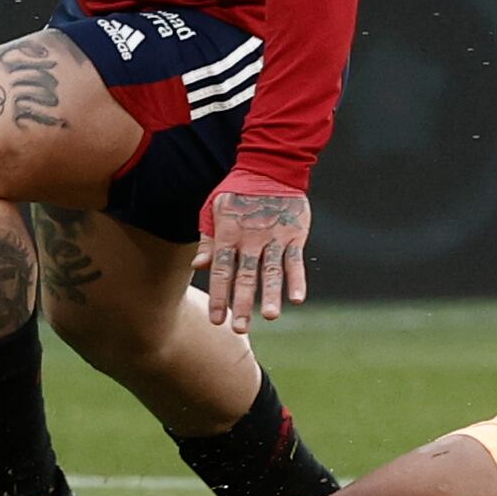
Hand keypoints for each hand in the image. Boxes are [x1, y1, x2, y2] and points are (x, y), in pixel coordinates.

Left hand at [195, 176, 310, 333]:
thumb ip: (208, 239)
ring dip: (270, 294)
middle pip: (245, 276)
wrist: (271, 166)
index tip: (217, 320)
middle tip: (239, 329)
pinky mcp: (294, 235)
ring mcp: (274, 237)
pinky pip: (296, 260)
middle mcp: (251, 239)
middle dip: (241, 303)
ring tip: (269, 316)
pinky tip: (297, 299)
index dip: (219, 295)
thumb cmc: (238, 190)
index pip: (222, 270)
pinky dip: (297, 279)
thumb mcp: (214, 209)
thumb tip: (198, 265)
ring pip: (271, 271)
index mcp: (228, 234)